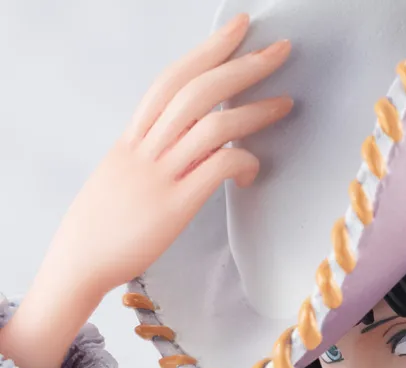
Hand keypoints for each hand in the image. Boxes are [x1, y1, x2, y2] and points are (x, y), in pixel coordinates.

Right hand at [0, 14, 291, 367]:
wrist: (80, 261)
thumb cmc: (104, 223)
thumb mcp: (121, 174)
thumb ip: (149, 152)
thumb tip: (179, 142)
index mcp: (132, 137)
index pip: (172, 80)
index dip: (207, 50)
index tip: (238, 28)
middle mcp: (145, 148)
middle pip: (196, 91)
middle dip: (241, 66)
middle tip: (280, 50)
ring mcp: (159, 176)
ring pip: (211, 126)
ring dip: (254, 111)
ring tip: (285, 104)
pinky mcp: (174, 206)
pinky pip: (216, 169)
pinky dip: (243, 162)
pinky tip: (255, 169)